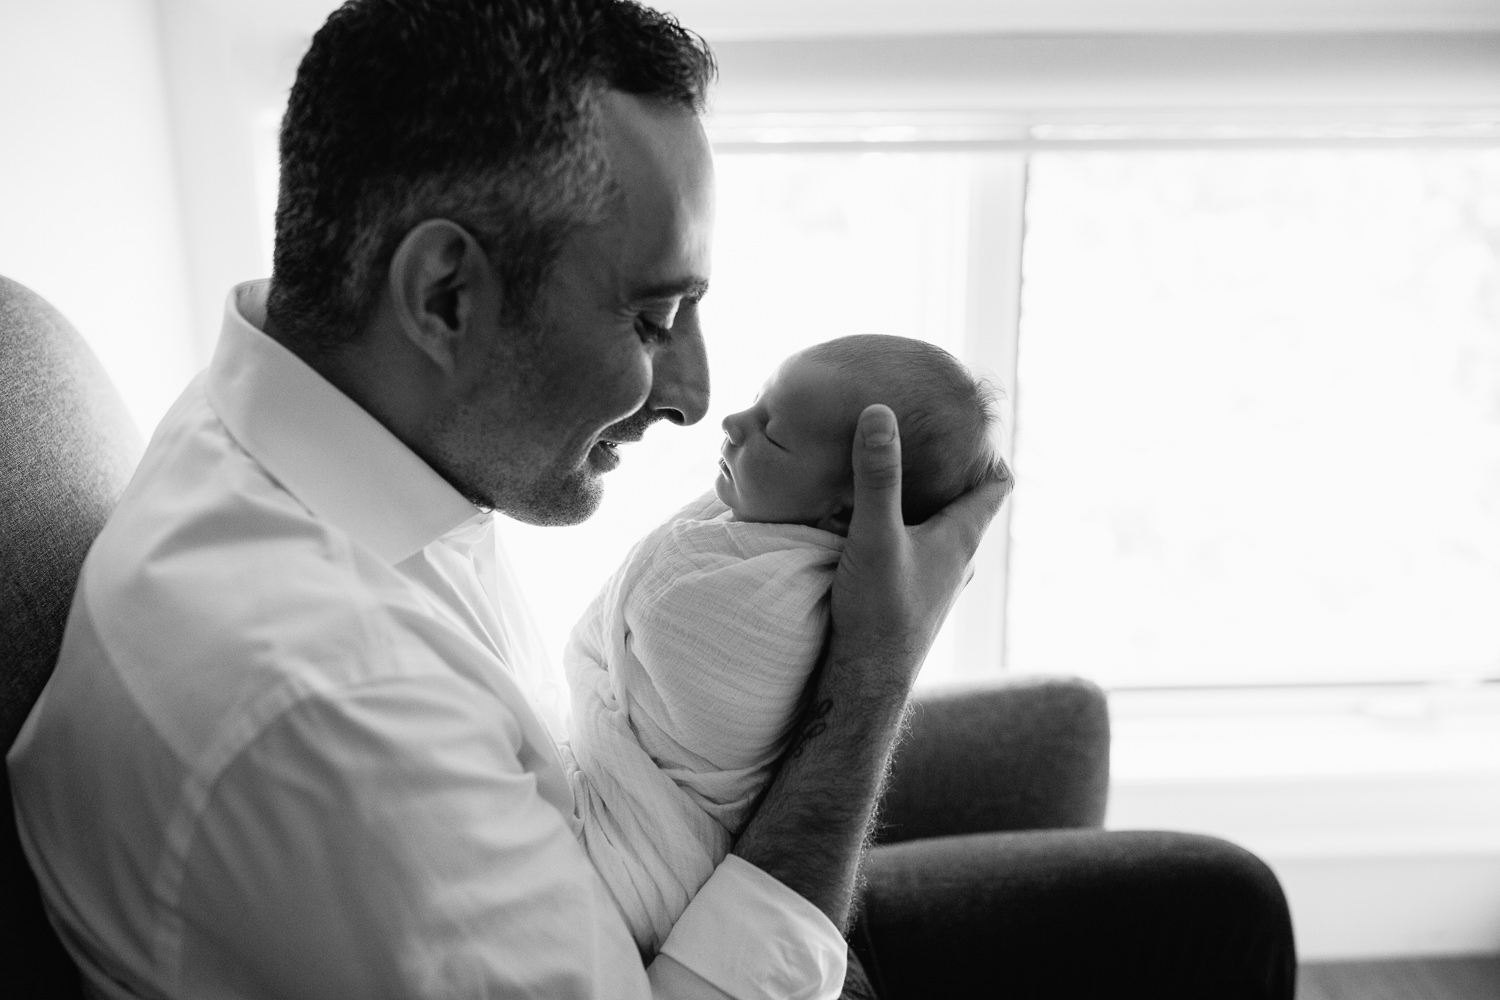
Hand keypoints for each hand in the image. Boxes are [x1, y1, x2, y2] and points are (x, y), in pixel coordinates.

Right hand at [828, 404, 1012, 693]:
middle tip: (924, 434)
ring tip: (898, 470)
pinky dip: (907, 527)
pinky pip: (919, 549)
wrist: (865, 681)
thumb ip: (877, 475)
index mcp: (963, 537)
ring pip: (943, 527)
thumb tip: (879, 413)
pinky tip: (873, 522)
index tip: (966, 422)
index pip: (998, 483)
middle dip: (953, 468)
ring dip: (927, 500)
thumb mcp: (875, 534)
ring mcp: (937, 580)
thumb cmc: (880, 611)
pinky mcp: (913, 596)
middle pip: (969, 501)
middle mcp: (958, 558)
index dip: (990, 450)